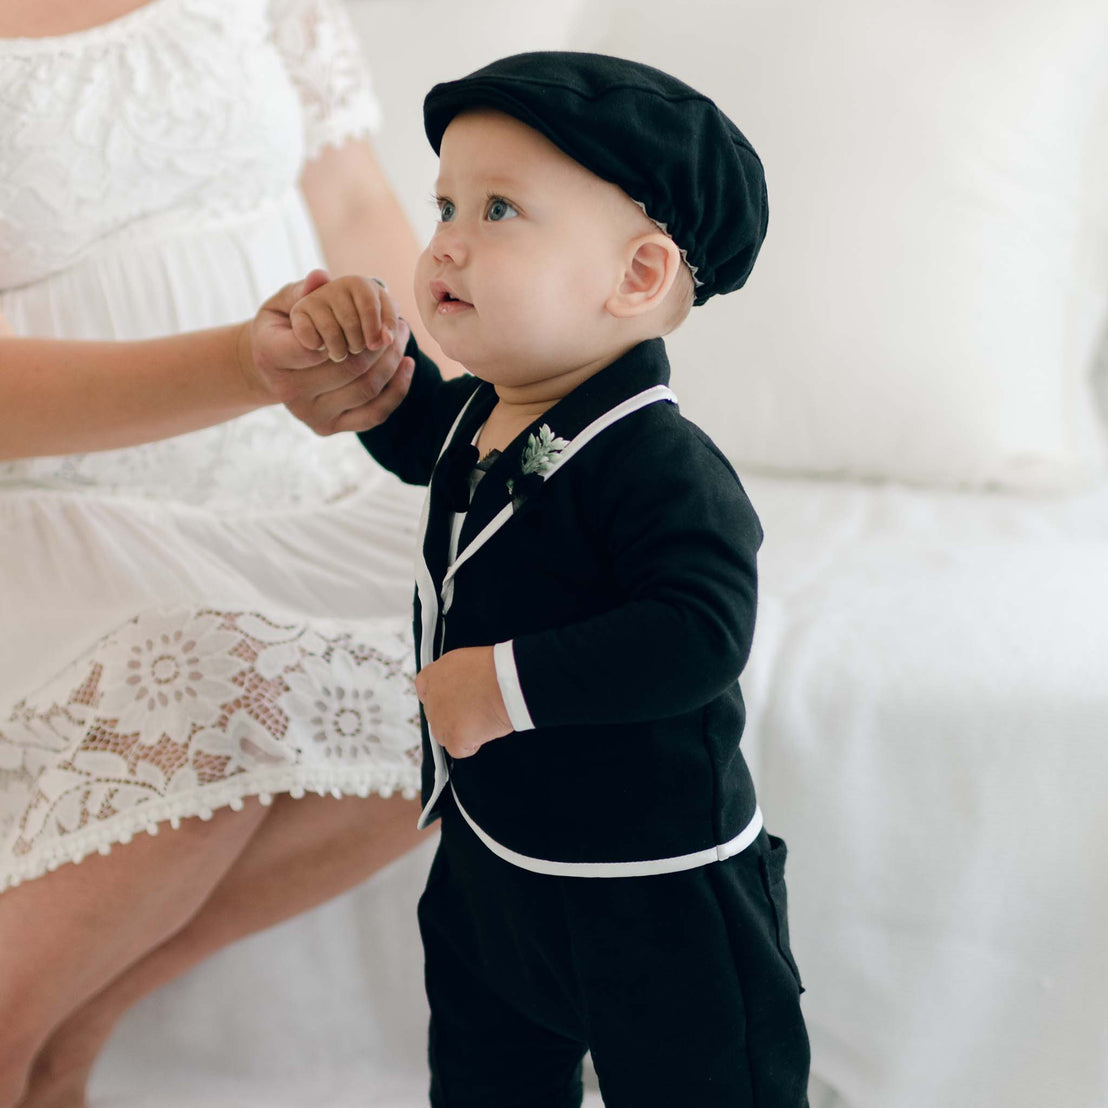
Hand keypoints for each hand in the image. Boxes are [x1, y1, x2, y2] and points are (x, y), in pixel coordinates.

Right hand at [243, 269, 414, 434]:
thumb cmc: (282, 329)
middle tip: (399, 323)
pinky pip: (373, 414)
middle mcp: (289, 391)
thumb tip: (321, 277)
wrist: (270, 371)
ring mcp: (310, 414)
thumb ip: (301, 291)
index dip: (348, 329)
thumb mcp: (281, 304)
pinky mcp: (328, 428)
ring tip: (401, 337)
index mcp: (272, 356)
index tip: (369, 316)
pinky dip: (397, 389)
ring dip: (392, 360)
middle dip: (381, 342)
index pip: (317, 345)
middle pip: (350, 367)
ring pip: (367, 388)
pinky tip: (406, 363)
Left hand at [414, 646, 513, 758]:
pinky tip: (485, 729)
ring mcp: (439, 720)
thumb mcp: (468, 661)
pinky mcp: (452, 738)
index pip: (424, 688)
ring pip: (444, 735)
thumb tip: (462, 687)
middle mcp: (432, 698)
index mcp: (434, 675)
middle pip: (435, 715)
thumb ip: (457, 676)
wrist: (505, 683)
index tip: (451, 699)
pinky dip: (473, 744)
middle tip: (474, 710)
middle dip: (452, 716)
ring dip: (461, 732)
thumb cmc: (496, 669)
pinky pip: (460, 749)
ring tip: (483, 718)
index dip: (439, 696)